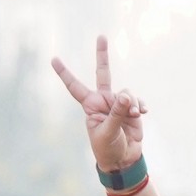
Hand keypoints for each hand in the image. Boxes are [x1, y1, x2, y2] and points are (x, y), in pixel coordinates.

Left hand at [49, 36, 145, 175]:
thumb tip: (126, 96)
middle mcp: (104, 101)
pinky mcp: (132, 110)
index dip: (64, 73)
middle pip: (103, 73)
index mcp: (91, 106)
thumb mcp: (108, 132)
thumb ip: (117, 113)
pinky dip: (140, 105)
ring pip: (126, 92)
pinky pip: (137, 100)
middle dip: (102, 55)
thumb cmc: (108, 148)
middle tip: (101, 36)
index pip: (75, 86)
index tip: (53, 59)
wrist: (123, 159)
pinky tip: (142, 112)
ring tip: (134, 115)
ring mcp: (119, 104)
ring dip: (132, 103)